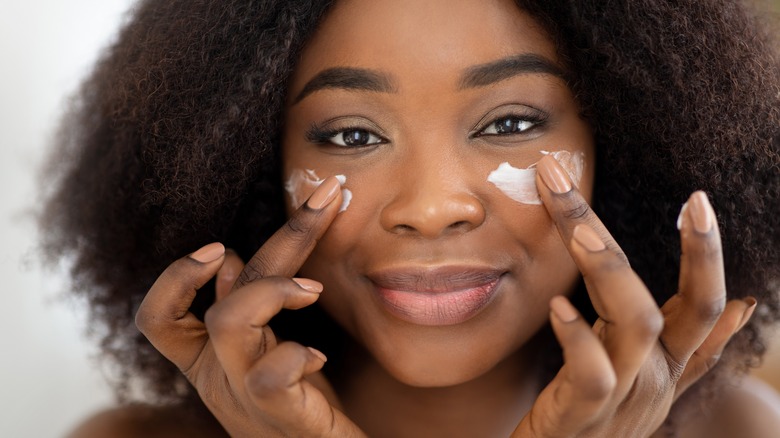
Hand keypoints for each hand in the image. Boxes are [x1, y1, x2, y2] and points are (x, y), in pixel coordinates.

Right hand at [135, 176, 365, 437]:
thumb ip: (249, 310)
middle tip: (327, 198)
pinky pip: (269, 377)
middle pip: (223, 297)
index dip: (178, 276)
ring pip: (230, 324)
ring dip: (275, 291)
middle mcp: (219, 377)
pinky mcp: (282, 418)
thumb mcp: (266, 352)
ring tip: (315, 292)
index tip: (220, 244)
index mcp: (209, 361)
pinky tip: (318, 358)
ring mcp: (246, 399)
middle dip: (285, 236)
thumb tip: (231, 259)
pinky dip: (295, 355)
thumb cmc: (297, 406)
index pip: (158, 318)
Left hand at [512, 155, 755, 437]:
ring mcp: (622, 400)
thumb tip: (744, 306)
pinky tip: (557, 305)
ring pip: (638, 326)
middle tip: (648, 187)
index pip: (705, 305)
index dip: (708, 255)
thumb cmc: (594, 417)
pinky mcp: (582, 417)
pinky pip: (593, 375)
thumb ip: (693, 349)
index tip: (697, 201)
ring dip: (609, 270)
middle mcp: (655, 378)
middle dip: (671, 243)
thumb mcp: (649, 381)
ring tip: (579, 229)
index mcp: (669, 364)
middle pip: (680, 304)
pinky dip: (578, 337)